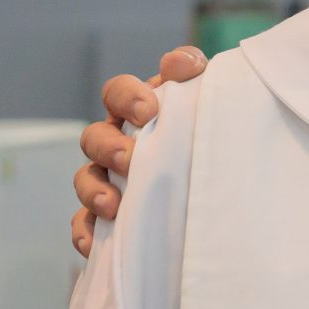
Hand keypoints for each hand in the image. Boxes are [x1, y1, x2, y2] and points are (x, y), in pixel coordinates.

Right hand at [70, 46, 206, 256]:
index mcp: (138, 112)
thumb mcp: (207, 100)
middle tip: (129, 158)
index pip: (117, 93)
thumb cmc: (209, 135)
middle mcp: (117, 143)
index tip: (149, 112)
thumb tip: (178, 64)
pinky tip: (95, 245)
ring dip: (93, 190)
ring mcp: (109, 180)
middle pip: (94, 137)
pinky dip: (85, 233)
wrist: (222, 191)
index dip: (126, 97)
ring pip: (86, 180)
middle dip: (107, 146)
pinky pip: (85, 225)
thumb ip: (194, 75)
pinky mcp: (109, 219)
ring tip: (112, 205)